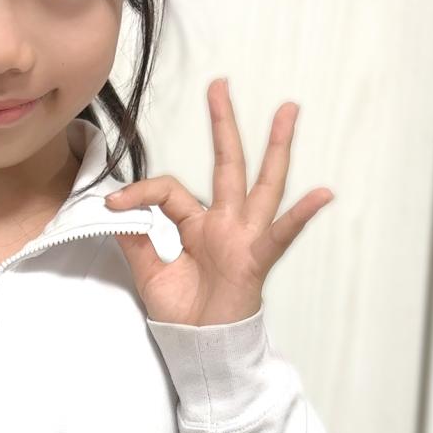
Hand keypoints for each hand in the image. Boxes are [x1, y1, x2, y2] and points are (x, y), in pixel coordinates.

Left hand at [104, 78, 334, 326]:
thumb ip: (135, 240)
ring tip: (286, 112)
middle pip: (226, 165)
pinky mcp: (256, 260)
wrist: (200, 346)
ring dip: (275, 148)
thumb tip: (114, 212)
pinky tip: (320, 194)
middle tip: (220, 86)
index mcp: (196, 223)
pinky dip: (300, 215)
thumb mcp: (148, 271)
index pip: (169, 190)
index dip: (140, 193)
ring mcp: (244, 237)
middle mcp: (224, 223)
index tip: (112, 203)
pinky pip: (280, 235)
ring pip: (261, 185)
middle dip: (224, 125)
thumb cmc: (183, 311)